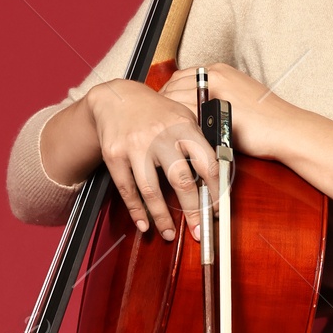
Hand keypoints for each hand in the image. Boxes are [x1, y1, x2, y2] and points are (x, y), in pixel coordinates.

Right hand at [86, 79, 221, 242]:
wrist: (116, 97)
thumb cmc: (155, 112)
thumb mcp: (182, 115)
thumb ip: (198, 140)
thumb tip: (217, 176)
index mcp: (183, 126)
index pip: (207, 162)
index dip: (215, 190)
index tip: (217, 210)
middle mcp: (160, 136)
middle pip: (181, 180)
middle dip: (193, 211)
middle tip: (199, 232)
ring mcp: (136, 146)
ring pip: (152, 190)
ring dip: (162, 218)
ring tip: (170, 234)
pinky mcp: (115, 155)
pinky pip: (128, 189)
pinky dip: (137, 210)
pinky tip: (145, 224)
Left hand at [161, 62, 297, 162]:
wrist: (286, 130)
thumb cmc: (268, 122)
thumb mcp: (239, 100)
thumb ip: (216, 99)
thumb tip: (197, 110)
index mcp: (220, 71)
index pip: (181, 77)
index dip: (169, 94)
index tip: (164, 110)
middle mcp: (215, 74)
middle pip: (173, 85)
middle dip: (163, 105)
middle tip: (158, 124)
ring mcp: (213, 88)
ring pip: (175, 99)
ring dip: (166, 116)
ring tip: (163, 132)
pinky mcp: (214, 105)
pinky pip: (184, 114)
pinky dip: (177, 125)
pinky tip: (176, 138)